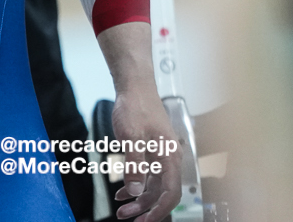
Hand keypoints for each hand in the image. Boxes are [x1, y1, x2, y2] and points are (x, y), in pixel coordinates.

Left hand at [109, 87, 182, 221]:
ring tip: (121, 207)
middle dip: (144, 208)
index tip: (144, 221)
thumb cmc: (136, 105)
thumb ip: (135, 165)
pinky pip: (147, 174)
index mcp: (170, 156)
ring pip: (153, 185)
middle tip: (126, 216)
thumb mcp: (131, 137)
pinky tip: (123, 190)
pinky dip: (136, 184)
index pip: (171, 193)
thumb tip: (137, 190)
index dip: (159, 211)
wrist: (134, 85)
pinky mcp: (152, 150)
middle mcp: (169, 158)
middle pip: (161, 193)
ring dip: (138, 198)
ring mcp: (161, 154)